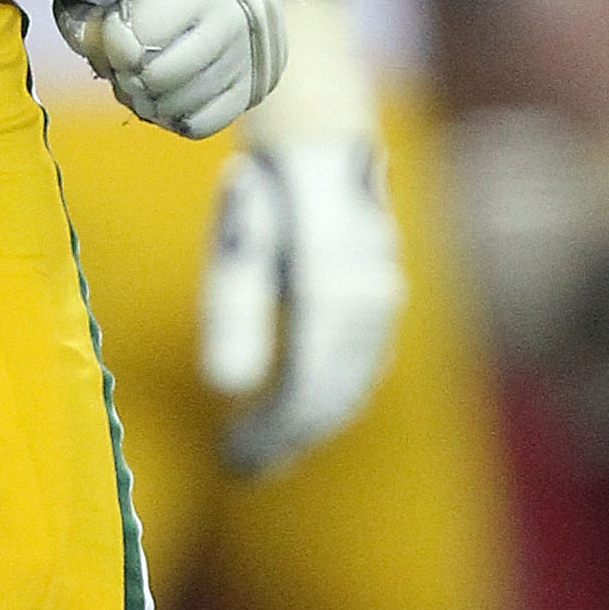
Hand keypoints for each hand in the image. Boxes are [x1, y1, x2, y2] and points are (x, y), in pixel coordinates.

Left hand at [50, 0, 289, 138]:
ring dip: (140, 88)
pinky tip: (158, 73)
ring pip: (177, 108)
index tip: (102, 6)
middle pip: (155, 81)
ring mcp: (255, 52)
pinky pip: (202, 122)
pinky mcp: (259, 78)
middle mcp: (242, 18)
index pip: (136, 43)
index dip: (101, 32)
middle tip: (113, 30)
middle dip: (118, 62)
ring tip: (135, 49)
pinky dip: (170, 108)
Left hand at [198, 0, 406, 474]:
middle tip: (237, 466)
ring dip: (304, 425)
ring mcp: (384, 302)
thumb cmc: (264, 193)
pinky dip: (326, 399)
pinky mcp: (383, 305)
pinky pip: (359, 368)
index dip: (272, 432)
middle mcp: (369, 298)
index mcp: (331, 286)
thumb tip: (224, 387)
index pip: (307, 385)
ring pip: (349, 385)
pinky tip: (292, 416)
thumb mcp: (237, 244)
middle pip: (330, 394)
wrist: (320, 143)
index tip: (232, 460)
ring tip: (257, 452)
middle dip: (284, 438)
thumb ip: (233, 312)